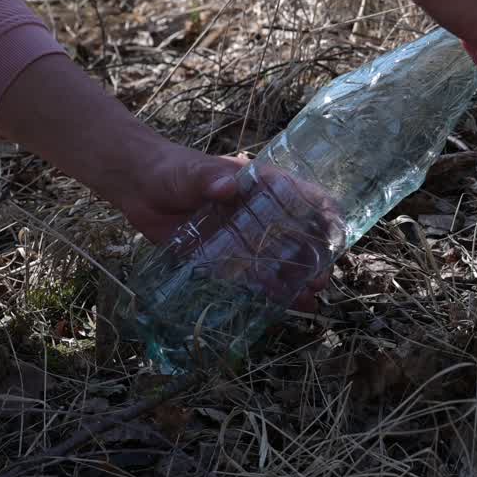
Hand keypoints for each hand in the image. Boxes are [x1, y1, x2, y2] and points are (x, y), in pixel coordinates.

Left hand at [117, 144, 342, 312]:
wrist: (139, 187)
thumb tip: (227, 186)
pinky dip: (271, 291)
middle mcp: (261, 213)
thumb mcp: (192, 172)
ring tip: (311, 300)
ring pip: (282, 260)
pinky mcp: (227, 257)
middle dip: (316, 258)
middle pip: (300, 235)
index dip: (326, 216)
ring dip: (299, 279)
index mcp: (263, 186)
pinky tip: (286, 306)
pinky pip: (254, 276)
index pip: (306, 198)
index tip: (337, 237)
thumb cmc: (171, 170)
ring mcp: (246, 236)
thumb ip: (209, 178)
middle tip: (319, 279)